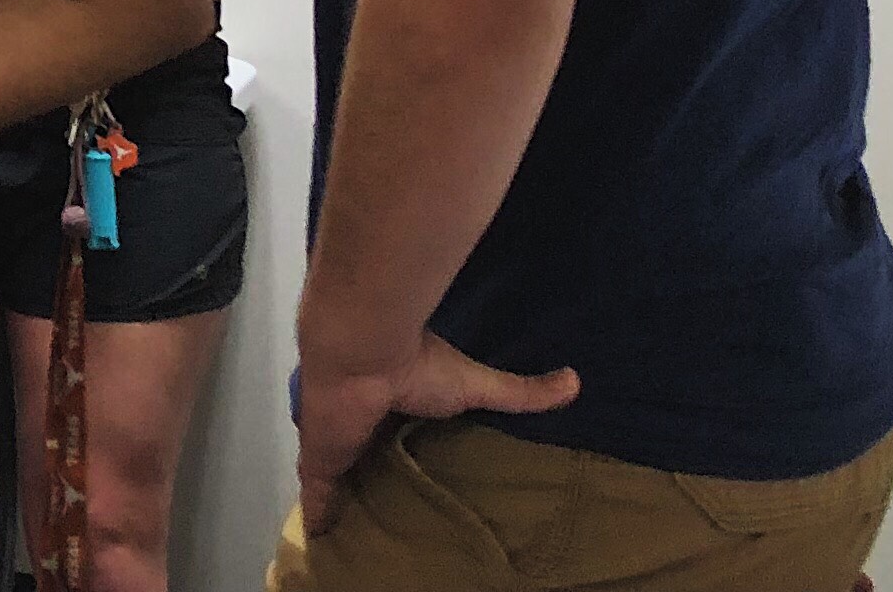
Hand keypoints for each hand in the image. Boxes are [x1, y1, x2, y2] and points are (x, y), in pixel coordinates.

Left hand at [294, 333, 575, 531]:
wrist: (362, 351)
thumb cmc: (419, 364)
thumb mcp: (479, 384)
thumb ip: (522, 391)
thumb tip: (575, 382)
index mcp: (394, 402)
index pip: (396, 434)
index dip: (402, 452)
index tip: (418, 478)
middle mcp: (363, 423)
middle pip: (368, 460)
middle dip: (376, 482)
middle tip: (396, 520)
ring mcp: (338, 443)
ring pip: (342, 481)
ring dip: (350, 501)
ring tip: (369, 538)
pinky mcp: (319, 461)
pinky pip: (317, 497)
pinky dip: (320, 517)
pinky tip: (324, 542)